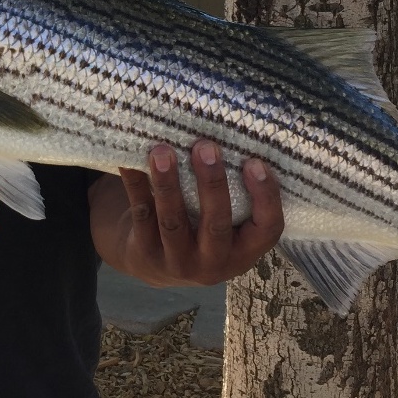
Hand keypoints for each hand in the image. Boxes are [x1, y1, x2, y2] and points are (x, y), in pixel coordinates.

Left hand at [90, 141, 283, 287]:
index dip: (265, 197)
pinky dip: (135, 185)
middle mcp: (214, 263)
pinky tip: (129, 162)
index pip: (267, 229)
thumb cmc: (203, 229)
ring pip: (173, 222)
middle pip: (216, 225)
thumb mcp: (229, 225)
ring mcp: (177, 261)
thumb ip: (236, 194)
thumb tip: (235, 133)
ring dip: (168, 184)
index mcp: (243, 252)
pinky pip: (140, 214)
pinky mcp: (146, 252)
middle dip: (212, 184)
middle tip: (205, 147)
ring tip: (162, 151)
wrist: (158, 263)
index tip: (255, 162)